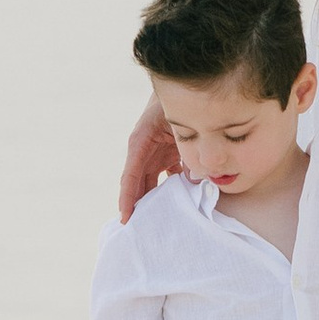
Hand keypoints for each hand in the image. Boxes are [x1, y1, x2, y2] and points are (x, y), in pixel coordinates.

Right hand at [118, 96, 176, 222]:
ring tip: (157, 225)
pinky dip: (171, 191)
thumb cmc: (174, 103)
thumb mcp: (178, 125)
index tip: (126, 217)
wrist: (184, 88)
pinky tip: (181, 207)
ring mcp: (154, 153)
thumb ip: (183, 151)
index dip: (128, 197)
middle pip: (138, 183)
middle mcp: (143, 150)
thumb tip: (192, 180)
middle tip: (137, 232)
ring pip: (151, 183)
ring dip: (154, 201)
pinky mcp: (166, 154)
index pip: (130, 175)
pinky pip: (166, 177)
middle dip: (137, 206)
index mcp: (140, 142)